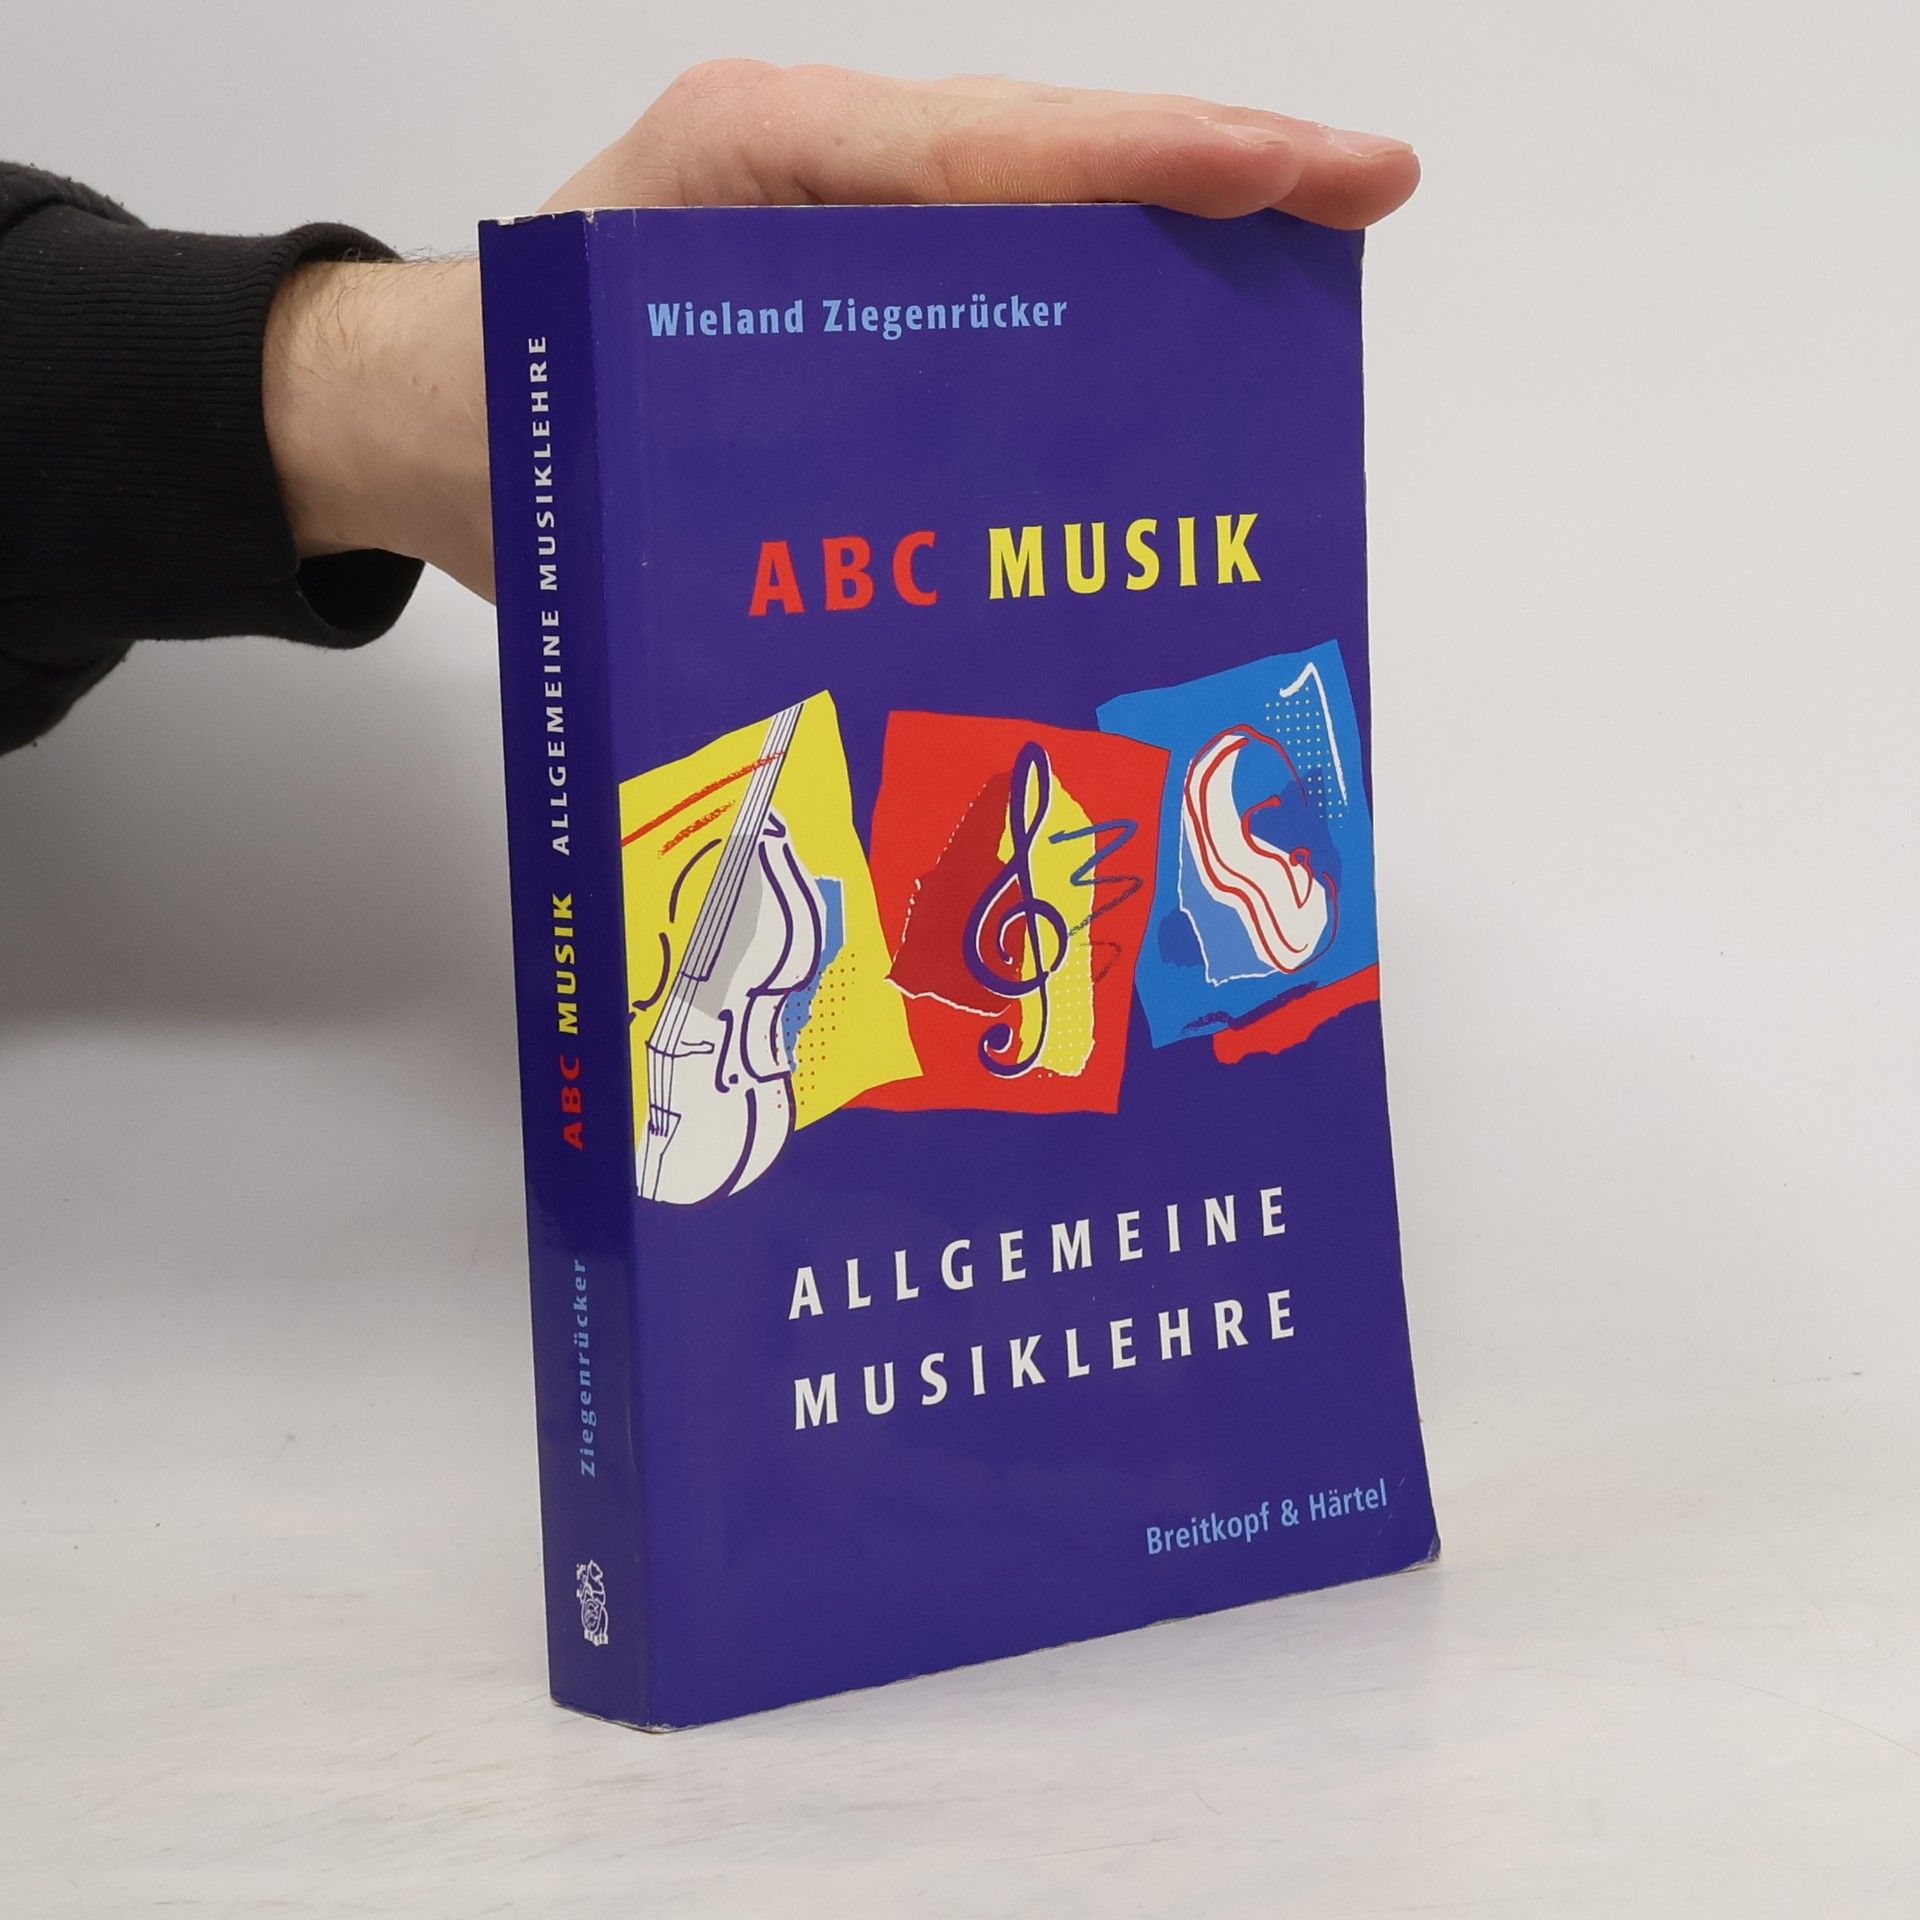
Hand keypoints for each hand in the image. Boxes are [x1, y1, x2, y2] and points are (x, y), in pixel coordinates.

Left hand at [265, 63, 1418, 601]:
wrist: (430, 417)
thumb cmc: (502, 407)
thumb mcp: (608, 416)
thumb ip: (755, 430)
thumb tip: (947, 511)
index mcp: (760, 162)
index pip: (989, 148)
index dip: (1147, 162)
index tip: (1288, 171)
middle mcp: (817, 173)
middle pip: (1046, 148)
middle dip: (1211, 168)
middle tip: (1362, 188)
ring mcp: (838, 216)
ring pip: (1037, 198)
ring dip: (1175, 225)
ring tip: (1310, 245)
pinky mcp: (850, 275)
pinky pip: (997, 266)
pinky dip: (1098, 290)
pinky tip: (1183, 342)